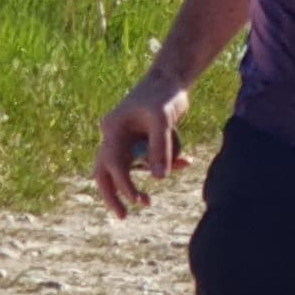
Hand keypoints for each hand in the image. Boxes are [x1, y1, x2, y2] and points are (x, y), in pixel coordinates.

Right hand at [94, 72, 189, 219]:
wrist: (173, 78)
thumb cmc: (165, 94)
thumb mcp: (163, 119)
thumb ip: (160, 148)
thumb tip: (159, 178)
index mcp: (113, 129)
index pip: (112, 162)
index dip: (124, 183)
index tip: (138, 199)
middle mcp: (115, 136)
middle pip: (107, 171)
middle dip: (114, 194)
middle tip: (123, 216)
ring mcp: (127, 139)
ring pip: (134, 167)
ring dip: (154, 171)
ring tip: (176, 172)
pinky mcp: (141, 141)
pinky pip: (150, 159)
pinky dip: (167, 162)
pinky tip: (187, 162)